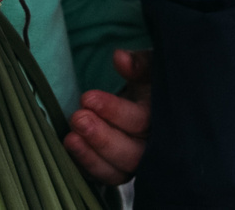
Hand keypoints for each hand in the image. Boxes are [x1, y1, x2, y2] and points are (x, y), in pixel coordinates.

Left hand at [65, 49, 150, 184]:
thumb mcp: (150, 66)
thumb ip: (139, 62)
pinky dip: (87, 167)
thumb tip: (120, 58)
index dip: (114, 111)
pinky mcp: (119, 170)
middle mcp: (153, 146)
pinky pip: (105, 177)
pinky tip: (71, 150)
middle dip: (101, 137)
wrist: (149, 99)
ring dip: (91, 156)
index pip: (141, 121)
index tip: (87, 98)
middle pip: (131, 153)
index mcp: (164, 118)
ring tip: (70, 138)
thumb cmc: (150, 80)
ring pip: (117, 171)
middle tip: (78, 118)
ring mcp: (136, 162)